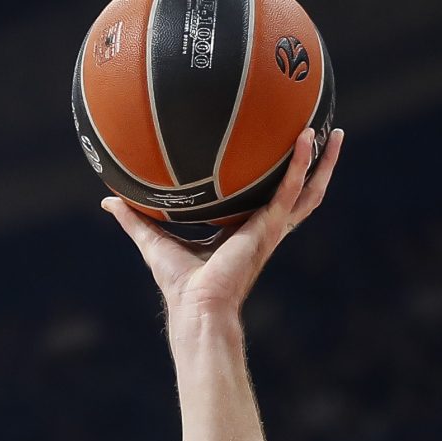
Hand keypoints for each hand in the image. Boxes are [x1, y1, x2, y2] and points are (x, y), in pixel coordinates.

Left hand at [104, 127, 343, 328]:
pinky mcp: (268, 228)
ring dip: (324, 163)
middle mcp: (263, 229)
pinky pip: (289, 190)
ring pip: (308, 192)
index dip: (278, 178)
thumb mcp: (153, 239)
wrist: (195, 308)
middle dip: (316, 166)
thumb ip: (134, 217)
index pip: (268, 199)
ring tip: (334, 131)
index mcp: (244, 231)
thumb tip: (108, 200)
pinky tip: (305, 137)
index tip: (283, 152)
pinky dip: (300, 164)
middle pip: (300, 193)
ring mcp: (270, 229)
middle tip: (325, 133)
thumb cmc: (179, 285)